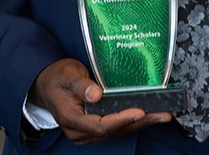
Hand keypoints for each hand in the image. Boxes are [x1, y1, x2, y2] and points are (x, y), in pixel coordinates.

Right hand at [28, 58, 170, 143]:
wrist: (46, 85)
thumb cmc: (56, 78)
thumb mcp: (66, 75)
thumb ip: (80, 84)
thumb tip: (96, 94)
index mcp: (71, 118)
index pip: (100, 125)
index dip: (121, 120)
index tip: (139, 111)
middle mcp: (80, 131)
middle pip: (113, 131)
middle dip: (139, 122)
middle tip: (161, 114)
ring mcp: (87, 132)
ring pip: (117, 131)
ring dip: (140, 123)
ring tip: (162, 115)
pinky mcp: (94, 128)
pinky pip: (116, 128)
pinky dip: (133, 122)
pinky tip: (148, 115)